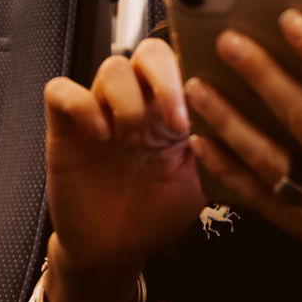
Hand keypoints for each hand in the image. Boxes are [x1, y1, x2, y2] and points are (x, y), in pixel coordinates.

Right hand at [43, 38, 204, 275]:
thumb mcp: (198, 181)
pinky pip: (60, 91)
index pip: (185, 59)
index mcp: (173, 110)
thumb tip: (240, 121)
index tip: (205, 108)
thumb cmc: (156, 214)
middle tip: (173, 122)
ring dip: (128, 101)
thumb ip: (216, 148)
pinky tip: (100, 135)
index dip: (196, 73)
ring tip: (132, 140)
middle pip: (150, 51)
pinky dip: (81, 105)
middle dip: (165, 79)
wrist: (114, 251)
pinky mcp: (64, 129)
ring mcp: (101, 112)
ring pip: (112, 67)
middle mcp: (138, 103)